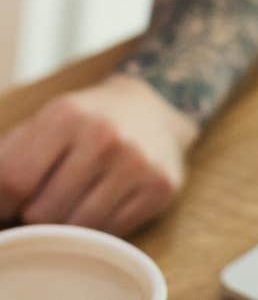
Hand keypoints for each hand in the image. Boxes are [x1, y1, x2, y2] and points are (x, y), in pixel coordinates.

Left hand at [0, 74, 197, 236]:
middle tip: (51, 195)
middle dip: (38, 213)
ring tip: (78, 199)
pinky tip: (107, 199)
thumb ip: (7, 160)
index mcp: (67, 115)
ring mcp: (136, 162)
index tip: (9, 206)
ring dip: (69, 223)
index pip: (13, 182)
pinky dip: (102, 225)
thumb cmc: (87, 121)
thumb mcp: (45, 121)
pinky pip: (112, 232)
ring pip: (77, 229)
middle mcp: (105, 136)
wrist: (155, 107)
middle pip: (42, 213)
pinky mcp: (159, 186)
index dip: (2, 204)